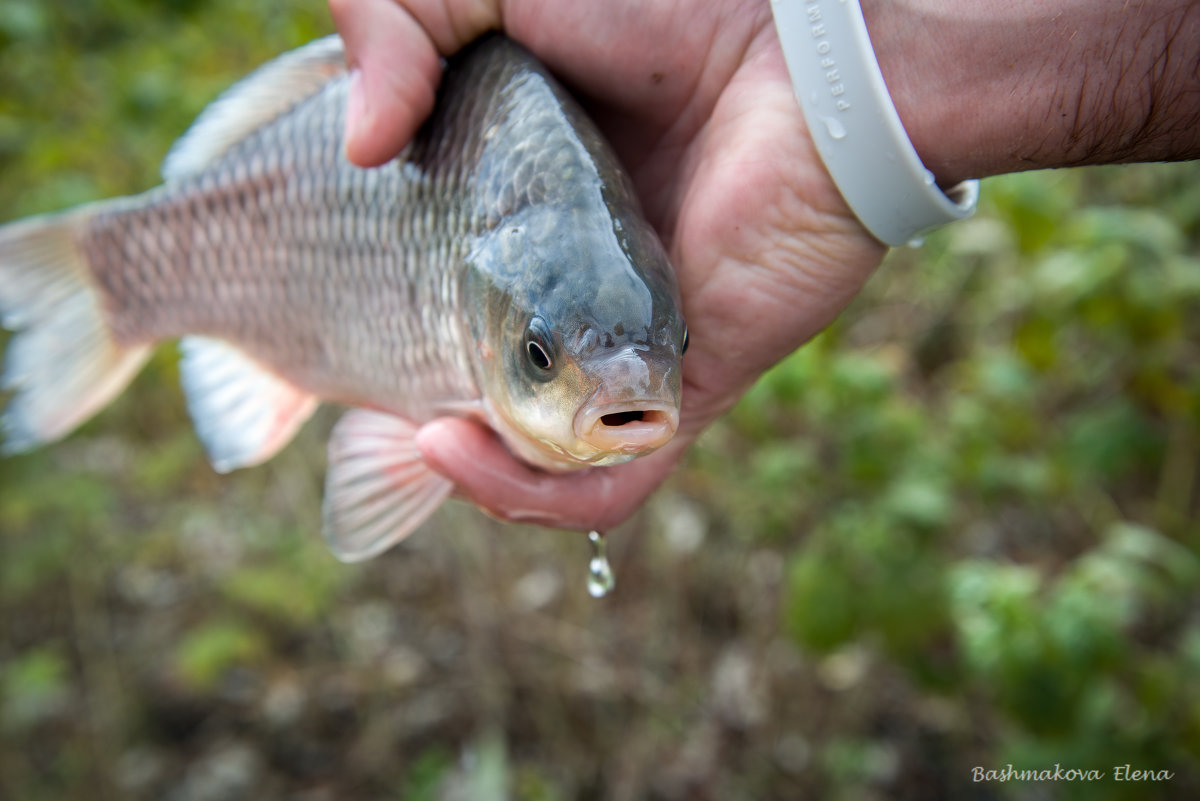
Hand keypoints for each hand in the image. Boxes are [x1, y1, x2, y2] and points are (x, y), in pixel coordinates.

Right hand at [329, 0, 886, 530]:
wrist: (812, 40)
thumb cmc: (665, 2)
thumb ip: (392, 22)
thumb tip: (352, 145)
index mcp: (520, 215)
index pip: (430, 302)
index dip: (365, 328)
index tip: (305, 323)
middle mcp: (570, 294)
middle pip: (475, 394)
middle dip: (405, 418)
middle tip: (351, 401)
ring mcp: (626, 350)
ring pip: (534, 462)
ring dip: (462, 474)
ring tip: (408, 435)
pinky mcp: (683, 389)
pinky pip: (606, 483)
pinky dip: (528, 492)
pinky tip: (452, 446)